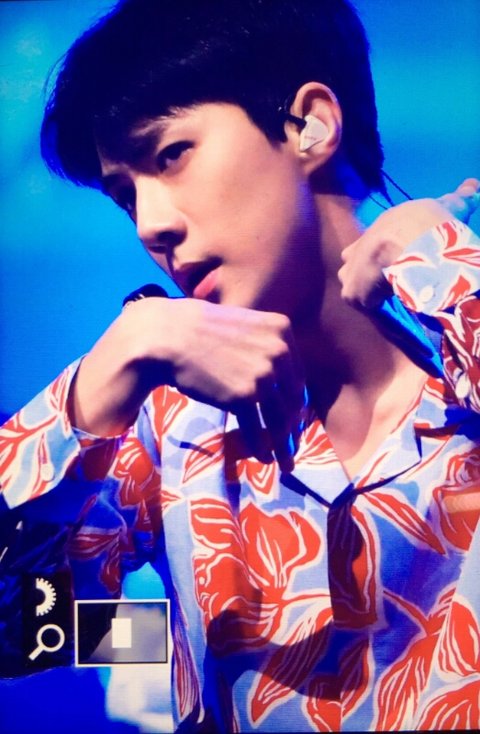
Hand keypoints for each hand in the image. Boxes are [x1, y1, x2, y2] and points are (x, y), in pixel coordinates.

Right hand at [73, 298, 304, 472]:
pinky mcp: (242, 396)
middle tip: (292, 445)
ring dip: (282, 446)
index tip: (294, 419)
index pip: (296, 377)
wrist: (167, 335)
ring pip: (279, 419)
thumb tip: (275, 376)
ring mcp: (262, 375)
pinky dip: (261, 447)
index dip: (296, 403)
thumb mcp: (243, 326)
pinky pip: (257, 428)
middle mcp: (278, 352)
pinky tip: (262, 457)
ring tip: (284, 461)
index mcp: (281, 330)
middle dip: (293, 427)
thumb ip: (263, 345)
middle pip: (293, 400)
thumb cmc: (197, 329)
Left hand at [338, 178, 479, 308]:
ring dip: (364, 287)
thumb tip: (473, 184)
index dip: (379, 252)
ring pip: (351, 280)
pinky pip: (357, 301)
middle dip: (364, 270)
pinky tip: (380, 305)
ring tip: (381, 294)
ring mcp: (350, 271)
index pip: (371, 243)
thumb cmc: (428, 223)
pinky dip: (368, 304)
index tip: (390, 260)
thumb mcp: (447, 207)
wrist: (411, 242)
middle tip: (383, 279)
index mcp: (376, 231)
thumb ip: (457, 199)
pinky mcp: (352, 292)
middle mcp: (356, 248)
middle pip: (353, 261)